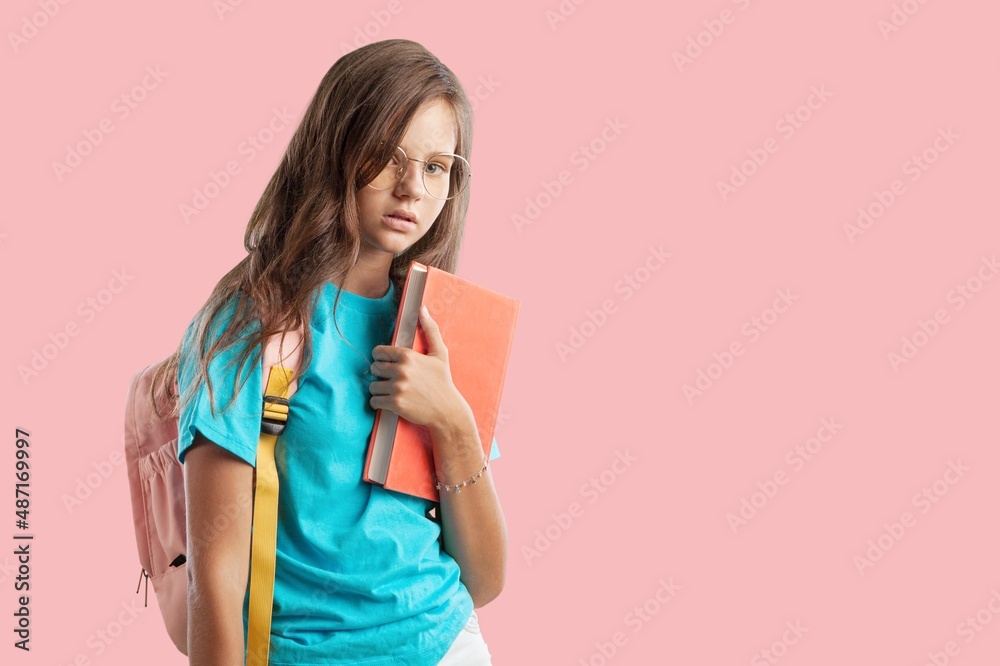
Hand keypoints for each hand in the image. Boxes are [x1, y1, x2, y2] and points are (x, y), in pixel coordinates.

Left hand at [368, 306, 473, 435]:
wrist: (447, 410)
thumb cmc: (442, 381)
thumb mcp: (440, 354)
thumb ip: (430, 330)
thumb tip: (422, 308)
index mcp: (408, 356)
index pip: (378, 352)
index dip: (382, 358)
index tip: (389, 365)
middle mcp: (401, 370)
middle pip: (374, 368)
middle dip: (381, 374)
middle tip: (393, 380)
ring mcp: (398, 388)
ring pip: (373, 386)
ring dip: (380, 390)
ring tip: (393, 392)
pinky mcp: (395, 404)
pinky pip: (374, 401)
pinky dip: (379, 403)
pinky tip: (391, 402)